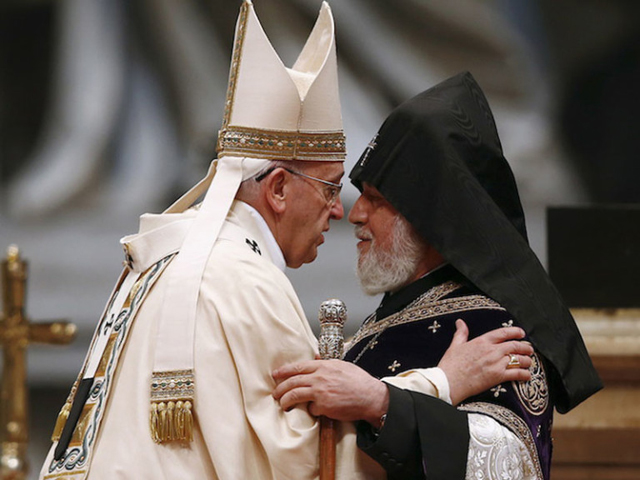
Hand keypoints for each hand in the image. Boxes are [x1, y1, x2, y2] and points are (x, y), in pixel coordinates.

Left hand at [272, 359, 388, 426]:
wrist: (371, 397)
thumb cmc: (359, 382)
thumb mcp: (343, 365)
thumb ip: (327, 362)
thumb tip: (317, 357)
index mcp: (324, 366)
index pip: (298, 367)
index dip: (284, 370)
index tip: (275, 374)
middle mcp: (319, 377)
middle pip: (292, 381)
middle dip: (280, 388)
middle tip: (275, 393)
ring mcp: (320, 392)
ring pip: (294, 395)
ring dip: (285, 401)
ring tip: (283, 404)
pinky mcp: (323, 406)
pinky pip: (311, 409)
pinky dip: (311, 410)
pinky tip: (315, 411)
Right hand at [439, 319, 533, 404]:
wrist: (449, 381)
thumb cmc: (450, 364)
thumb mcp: (455, 345)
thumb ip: (461, 333)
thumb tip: (460, 322)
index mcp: (482, 341)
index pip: (503, 333)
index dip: (515, 332)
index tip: (521, 333)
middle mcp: (492, 351)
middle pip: (515, 346)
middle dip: (525, 347)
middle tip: (529, 349)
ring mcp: (496, 363)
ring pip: (519, 359)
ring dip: (527, 360)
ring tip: (529, 362)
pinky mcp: (498, 377)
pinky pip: (517, 374)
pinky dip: (525, 374)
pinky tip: (527, 375)